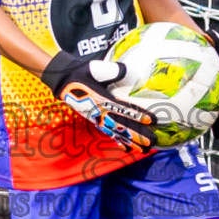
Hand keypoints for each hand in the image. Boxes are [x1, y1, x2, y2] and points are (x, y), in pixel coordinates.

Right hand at [40, 51, 154, 150]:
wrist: (64, 80)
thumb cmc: (81, 72)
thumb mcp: (95, 68)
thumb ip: (111, 70)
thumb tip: (126, 70)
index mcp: (101, 99)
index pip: (123, 109)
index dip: (138, 115)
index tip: (152, 119)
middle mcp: (100, 112)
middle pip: (123, 126)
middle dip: (138, 134)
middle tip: (153, 141)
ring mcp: (97, 118)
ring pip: (117, 133)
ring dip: (131, 142)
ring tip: (145, 150)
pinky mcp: (95, 121)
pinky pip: (108, 134)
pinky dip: (118, 142)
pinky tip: (127, 149)